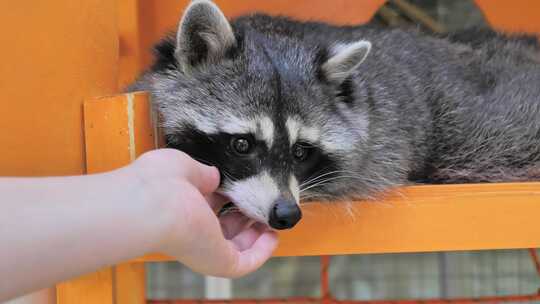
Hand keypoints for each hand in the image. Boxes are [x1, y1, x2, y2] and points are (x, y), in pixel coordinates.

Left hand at [129, 149, 277, 277]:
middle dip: (245, 216)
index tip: (245, 188)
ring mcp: (205, 248)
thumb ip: (202, 172)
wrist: (153, 204)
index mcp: (181, 207)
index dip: (229, 197)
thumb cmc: (159, 181)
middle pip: (224, 228)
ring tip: (271, 219)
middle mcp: (192, 229)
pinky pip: (246, 262)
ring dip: (257, 234)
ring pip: (236, 248)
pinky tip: (272, 236)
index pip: (209, 206)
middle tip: (262, 203)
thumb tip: (215, 176)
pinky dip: (262, 251)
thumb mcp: (184, 166)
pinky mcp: (218, 262)